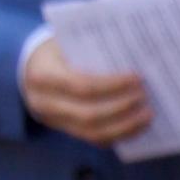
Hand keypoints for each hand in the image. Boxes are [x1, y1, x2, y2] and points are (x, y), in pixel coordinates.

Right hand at [21, 31, 153, 149]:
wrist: (31, 67)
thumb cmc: (59, 49)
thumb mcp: (67, 41)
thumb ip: (94, 46)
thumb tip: (139, 52)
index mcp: (44, 76)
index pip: (82, 85)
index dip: (113, 84)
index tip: (137, 78)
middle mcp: (45, 103)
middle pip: (88, 114)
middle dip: (121, 108)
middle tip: (145, 96)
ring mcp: (54, 120)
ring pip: (91, 132)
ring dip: (124, 127)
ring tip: (148, 115)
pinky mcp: (66, 129)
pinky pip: (94, 139)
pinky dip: (119, 134)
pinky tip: (138, 125)